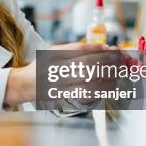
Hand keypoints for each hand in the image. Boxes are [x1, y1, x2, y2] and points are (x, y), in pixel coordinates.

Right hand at [4, 42, 122, 105]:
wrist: (24, 84)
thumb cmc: (43, 66)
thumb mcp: (54, 51)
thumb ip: (74, 49)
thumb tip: (102, 48)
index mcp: (53, 55)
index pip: (79, 50)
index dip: (98, 49)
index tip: (112, 49)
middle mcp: (55, 69)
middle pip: (86, 65)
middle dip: (106, 62)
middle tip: (120, 61)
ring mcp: (59, 85)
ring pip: (88, 82)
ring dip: (106, 78)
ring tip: (118, 73)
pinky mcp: (62, 97)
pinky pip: (85, 95)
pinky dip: (99, 91)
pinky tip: (109, 86)